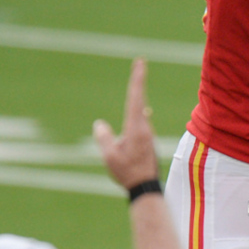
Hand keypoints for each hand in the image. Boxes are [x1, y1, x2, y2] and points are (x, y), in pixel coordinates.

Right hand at [93, 58, 159, 189]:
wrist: (145, 186)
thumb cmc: (127, 172)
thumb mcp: (109, 156)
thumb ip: (103, 138)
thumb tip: (100, 124)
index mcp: (136, 128)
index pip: (136, 98)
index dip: (138, 79)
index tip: (141, 63)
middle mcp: (144, 127)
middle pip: (139, 100)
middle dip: (138, 81)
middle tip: (140, 62)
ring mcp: (147, 133)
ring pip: (137, 114)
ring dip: (135, 100)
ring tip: (139, 77)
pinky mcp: (147, 138)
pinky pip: (138, 123)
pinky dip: (135, 114)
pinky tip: (138, 109)